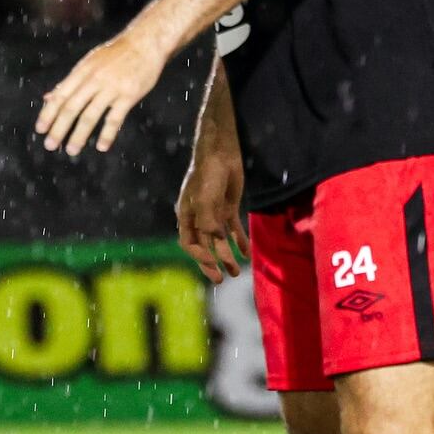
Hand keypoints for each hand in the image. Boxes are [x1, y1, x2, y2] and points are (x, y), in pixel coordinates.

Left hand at [36, 27, 164, 156]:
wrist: (145, 42)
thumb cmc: (115, 54)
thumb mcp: (89, 63)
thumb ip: (69, 82)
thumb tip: (48, 98)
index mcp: (82, 72)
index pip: (60, 96)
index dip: (48, 113)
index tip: (40, 129)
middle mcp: (94, 80)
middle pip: (71, 108)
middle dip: (59, 128)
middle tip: (50, 145)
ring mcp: (111, 88)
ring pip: (90, 115)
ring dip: (79, 135)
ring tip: (71, 150)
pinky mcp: (129, 95)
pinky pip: (115, 118)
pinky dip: (107, 134)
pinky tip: (102, 147)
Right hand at [176, 128, 249, 284]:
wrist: (220, 153)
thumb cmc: (207, 174)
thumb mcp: (205, 198)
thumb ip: (208, 221)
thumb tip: (216, 240)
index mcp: (186, 216)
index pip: (189, 243)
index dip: (200, 256)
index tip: (214, 263)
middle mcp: (198, 218)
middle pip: (203, 246)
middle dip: (212, 264)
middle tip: (221, 280)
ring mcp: (213, 213)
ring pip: (219, 241)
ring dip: (227, 256)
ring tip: (237, 272)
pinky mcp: (227, 208)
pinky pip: (233, 229)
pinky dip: (239, 241)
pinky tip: (247, 253)